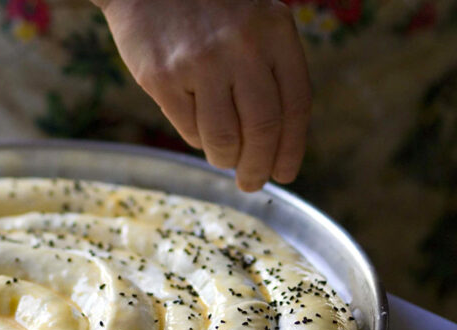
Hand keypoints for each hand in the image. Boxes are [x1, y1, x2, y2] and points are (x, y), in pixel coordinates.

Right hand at [95, 0, 311, 191]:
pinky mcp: (162, 78)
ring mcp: (200, 63)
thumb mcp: (255, 21)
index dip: (292, 147)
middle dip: (258, 166)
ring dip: (225, 158)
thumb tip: (274, 141)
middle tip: (251, 182)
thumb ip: (270, 67)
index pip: (295, 104)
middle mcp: (242, 46)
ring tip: (223, 158)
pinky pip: (188, 129)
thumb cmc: (206, 7)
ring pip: (223, 138)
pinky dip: (197, 138)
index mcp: (275, 30)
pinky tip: (197, 127)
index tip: (285, 172)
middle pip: (262, 128)